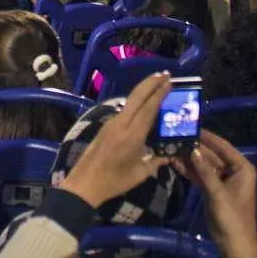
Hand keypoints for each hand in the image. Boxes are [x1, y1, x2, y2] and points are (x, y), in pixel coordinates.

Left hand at [60, 72, 170, 209]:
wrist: (85, 183)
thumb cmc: (114, 181)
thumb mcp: (140, 173)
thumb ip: (157, 161)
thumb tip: (170, 154)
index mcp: (131, 135)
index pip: (148, 108)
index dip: (159, 93)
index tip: (169, 82)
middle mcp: (120, 124)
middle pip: (137, 97)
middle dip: (151, 83)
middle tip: (165, 74)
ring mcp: (111, 124)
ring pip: (129, 101)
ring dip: (143, 90)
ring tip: (157, 83)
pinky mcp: (106, 127)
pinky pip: (125, 110)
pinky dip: (136, 102)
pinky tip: (144, 103)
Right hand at [174, 130, 256, 257]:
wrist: (234, 244)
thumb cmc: (232, 218)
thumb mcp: (218, 194)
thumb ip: (205, 171)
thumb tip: (192, 150)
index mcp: (242, 169)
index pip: (223, 147)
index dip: (208, 137)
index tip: (191, 126)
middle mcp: (233, 171)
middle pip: (211, 154)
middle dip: (195, 147)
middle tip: (176, 136)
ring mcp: (222, 180)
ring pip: (204, 164)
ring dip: (189, 158)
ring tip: (171, 147)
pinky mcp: (212, 189)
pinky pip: (200, 175)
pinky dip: (189, 170)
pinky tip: (175, 162)